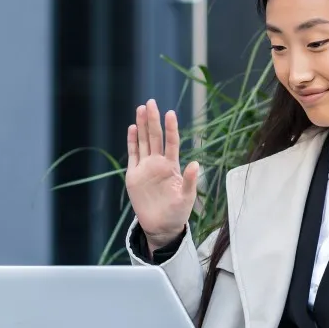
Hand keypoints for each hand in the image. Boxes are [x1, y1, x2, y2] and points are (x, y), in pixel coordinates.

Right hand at [125, 99, 198, 249]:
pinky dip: (132, 141)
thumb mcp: (186, 198)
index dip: (171, 128)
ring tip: (141, 109)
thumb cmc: (177, 212)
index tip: (170, 114)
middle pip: (155, 137)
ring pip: (144, 142)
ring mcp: (145, 167)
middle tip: (150, 102)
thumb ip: (190, 181)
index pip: (171, 143)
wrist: (160, 225)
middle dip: (153, 119)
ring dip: (142, 126)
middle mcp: (158, 163)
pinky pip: (133, 154)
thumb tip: (196, 164)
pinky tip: (133, 128)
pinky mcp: (134, 175)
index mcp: (172, 166)